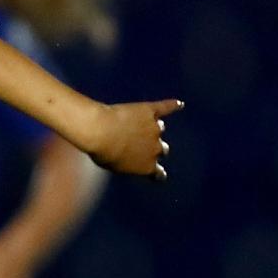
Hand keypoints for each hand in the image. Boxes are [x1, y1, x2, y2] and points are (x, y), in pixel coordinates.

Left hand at [63, 98, 179, 177]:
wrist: (99, 131)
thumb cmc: (101, 151)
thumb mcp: (113, 165)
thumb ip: (127, 162)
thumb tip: (130, 157)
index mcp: (147, 167)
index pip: (159, 174)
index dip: (157, 173)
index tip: (157, 173)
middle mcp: (155, 149)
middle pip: (162, 149)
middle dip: (153, 147)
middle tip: (139, 144)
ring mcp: (154, 128)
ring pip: (160, 128)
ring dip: (152, 127)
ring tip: (136, 124)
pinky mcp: (150, 110)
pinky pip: (165, 107)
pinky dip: (172, 106)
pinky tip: (178, 104)